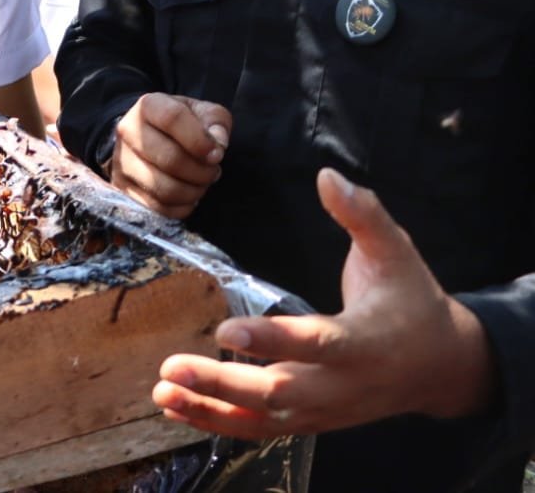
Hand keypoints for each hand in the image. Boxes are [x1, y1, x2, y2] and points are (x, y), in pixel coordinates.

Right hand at [108, 93, 230, 218]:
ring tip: (202, 182)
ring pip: (165, 188)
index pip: (172, 119)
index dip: (200, 140)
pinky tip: (189, 195)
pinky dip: (182, 206)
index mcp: (148, 107)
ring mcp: (122, 162)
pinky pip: (159, 208)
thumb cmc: (180, 124)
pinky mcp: (123, 188)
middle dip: (202, 171)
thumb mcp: (202, 113)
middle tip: (213, 171)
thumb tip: (218, 145)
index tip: (217, 153)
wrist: (145, 136)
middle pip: (170, 159)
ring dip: (194, 191)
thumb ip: (215, 122)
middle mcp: (128, 132)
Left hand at [152, 168, 495, 438]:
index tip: (227, 330)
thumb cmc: (412, 301)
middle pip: (281, 391)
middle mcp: (343, 385)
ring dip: (211, 408)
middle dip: (224, 382)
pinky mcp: (312, 422)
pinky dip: (219, 423)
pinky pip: (262, 430)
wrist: (442, 367)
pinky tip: (177, 410)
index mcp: (366, 341)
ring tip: (163, 392)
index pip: (316, 343)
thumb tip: (328, 175)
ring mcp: (326, 411)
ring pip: (265, 418)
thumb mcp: (397, 252)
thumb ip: (363, 214)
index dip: (273, 340)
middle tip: (172, 368)